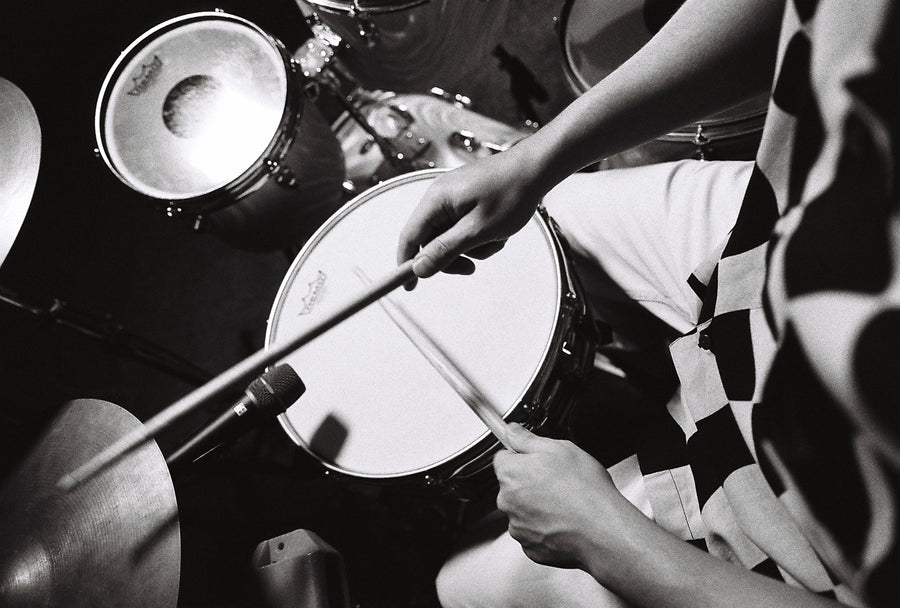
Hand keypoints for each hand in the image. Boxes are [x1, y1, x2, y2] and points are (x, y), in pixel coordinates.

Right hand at [396, 145, 548, 280]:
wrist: (536, 169)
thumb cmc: (511, 193)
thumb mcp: (477, 230)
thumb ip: (445, 250)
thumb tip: (419, 268)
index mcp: (436, 200)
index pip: (410, 237)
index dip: (406, 263)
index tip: (409, 286)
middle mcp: (440, 197)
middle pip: (431, 240)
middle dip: (452, 257)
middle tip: (471, 268)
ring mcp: (454, 198)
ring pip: (451, 238)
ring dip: (472, 247)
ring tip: (495, 239)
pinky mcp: (467, 201)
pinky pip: (464, 229)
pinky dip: (480, 237)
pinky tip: (499, 231)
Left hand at [494, 424, 636, 568]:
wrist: (602, 530)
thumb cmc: (585, 490)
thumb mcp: (559, 448)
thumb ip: (527, 439)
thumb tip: (512, 430)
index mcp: (511, 473)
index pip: (503, 458)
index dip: (522, 457)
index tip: (536, 460)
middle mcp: (507, 501)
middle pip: (512, 486)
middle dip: (530, 482)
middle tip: (558, 481)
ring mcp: (518, 527)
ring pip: (522, 510)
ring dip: (537, 506)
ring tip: (565, 503)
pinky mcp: (530, 547)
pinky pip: (533, 533)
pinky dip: (545, 528)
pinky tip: (564, 522)